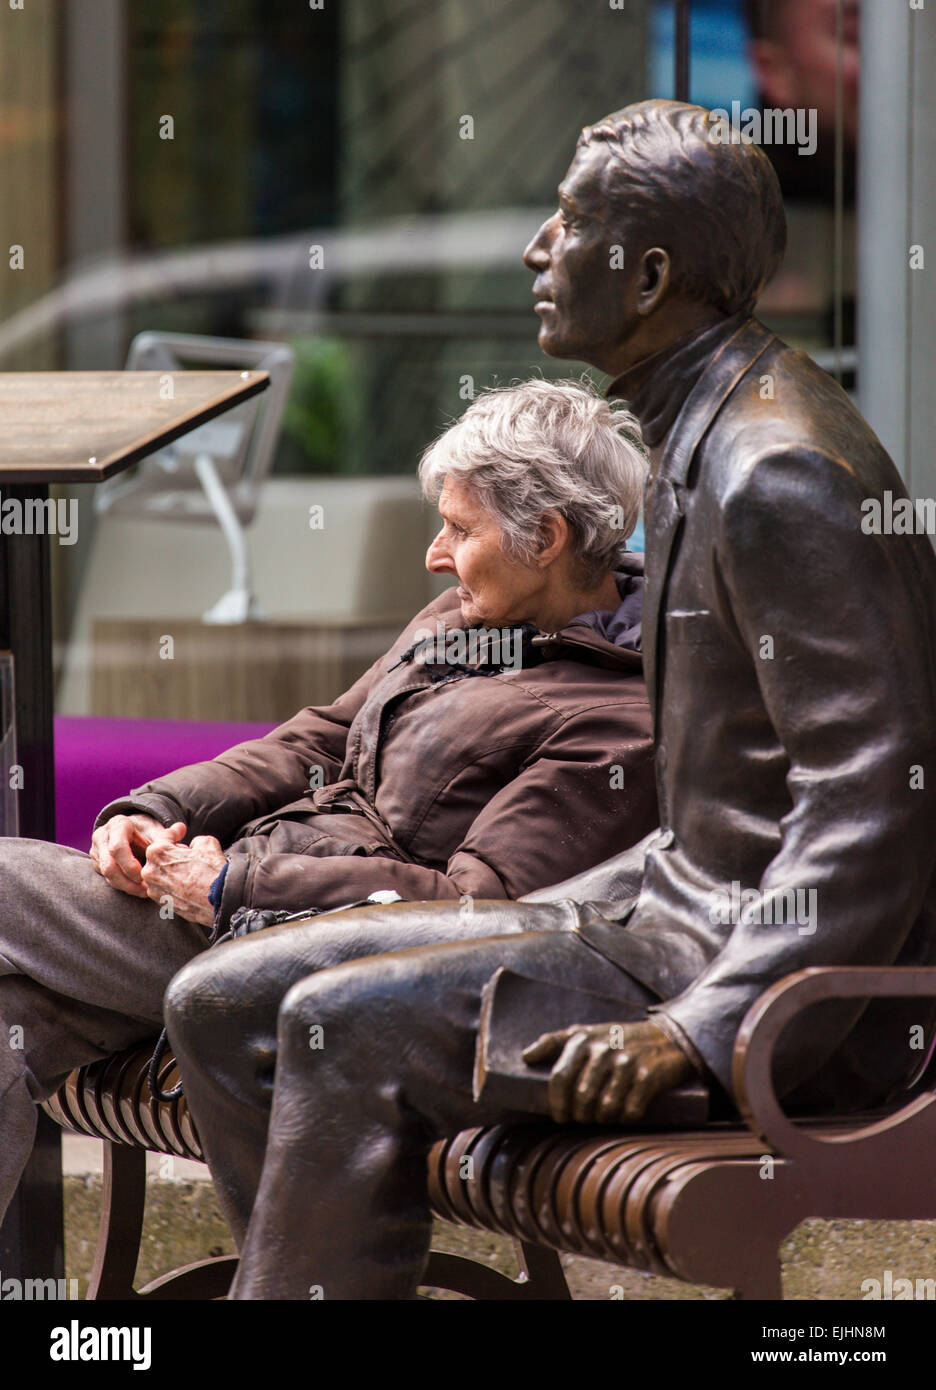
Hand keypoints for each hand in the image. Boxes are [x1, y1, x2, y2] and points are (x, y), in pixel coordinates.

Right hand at [90, 814, 186, 897]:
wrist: (132, 830)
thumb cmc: (146, 831)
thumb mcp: (155, 831)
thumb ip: (167, 838)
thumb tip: (183, 843)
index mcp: (118, 825)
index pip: (117, 848)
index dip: (130, 865)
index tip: (144, 875)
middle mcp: (103, 836)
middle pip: (109, 865)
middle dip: (128, 881)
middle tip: (146, 889)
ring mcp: (97, 850)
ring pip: (107, 875)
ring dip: (126, 886)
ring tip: (145, 892)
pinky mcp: (97, 862)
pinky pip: (107, 878)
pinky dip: (123, 886)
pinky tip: (138, 890)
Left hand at [139, 833, 227, 927]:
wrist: (220, 901)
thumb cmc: (212, 873)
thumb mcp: (207, 843)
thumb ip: (196, 840)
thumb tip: (195, 846)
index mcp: (157, 853)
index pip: (164, 837)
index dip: (176, 832)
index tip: (181, 830)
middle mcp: (150, 872)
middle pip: (160, 857)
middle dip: (173, 853)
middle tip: (189, 854)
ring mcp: (154, 890)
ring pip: (161, 874)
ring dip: (173, 870)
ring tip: (190, 871)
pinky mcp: (162, 903)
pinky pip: (165, 889)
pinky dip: (174, 885)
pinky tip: (188, 884)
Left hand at [522, 1019, 694, 1124]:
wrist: (668, 1037)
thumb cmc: (618, 1039)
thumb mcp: (585, 1032)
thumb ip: (554, 1041)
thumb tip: (525, 1057)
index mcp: (583, 1039)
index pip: (560, 1077)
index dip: (557, 1103)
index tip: (559, 1116)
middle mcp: (604, 1049)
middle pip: (581, 1098)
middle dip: (581, 1115)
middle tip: (584, 1118)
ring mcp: (627, 1063)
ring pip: (605, 1108)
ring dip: (603, 1118)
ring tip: (604, 1114)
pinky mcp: (648, 1077)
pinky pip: (629, 1112)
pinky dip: (625, 1118)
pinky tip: (625, 1111)